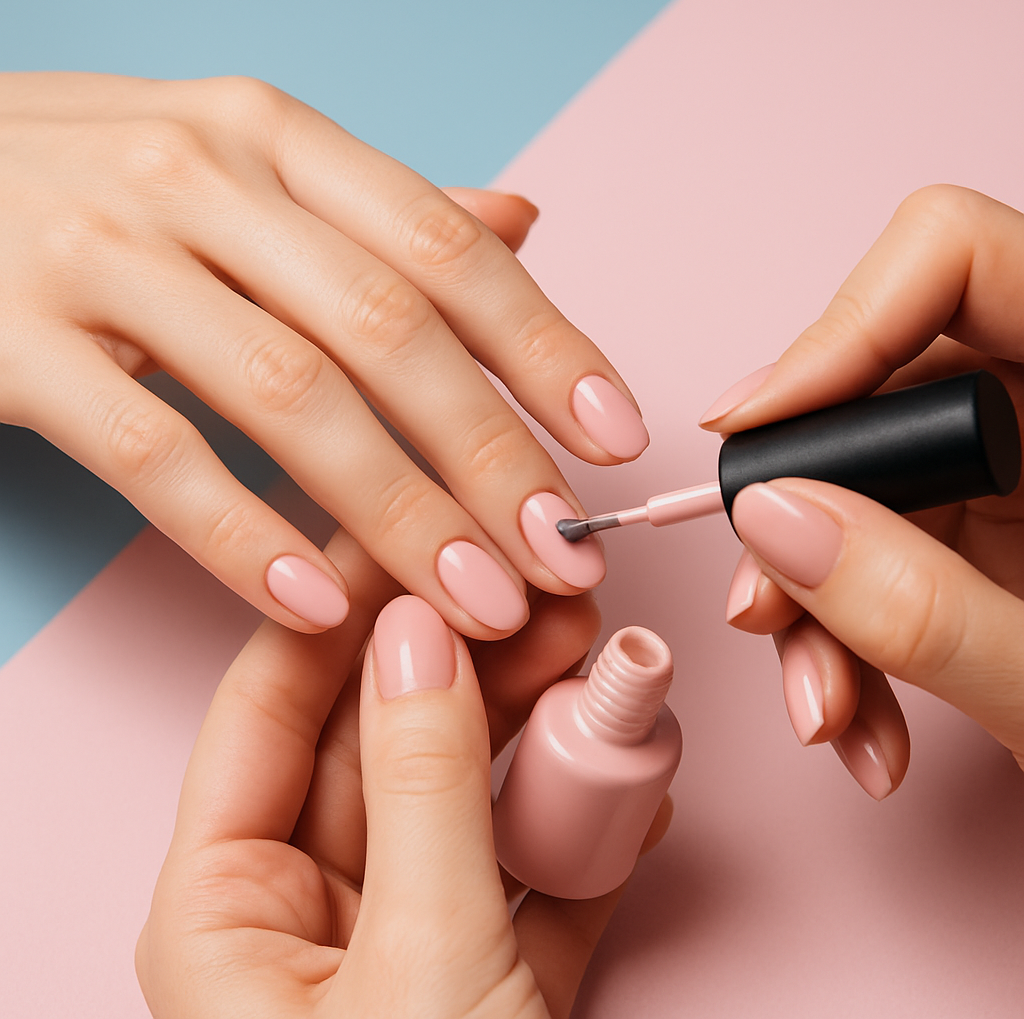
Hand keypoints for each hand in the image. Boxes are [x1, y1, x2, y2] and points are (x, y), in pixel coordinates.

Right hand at [1, 73, 644, 638]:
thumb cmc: (99, 182)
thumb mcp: (244, 165)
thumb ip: (378, 211)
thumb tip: (517, 228)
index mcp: (277, 138)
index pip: (445, 249)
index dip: (546, 348)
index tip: (615, 441)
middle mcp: (200, 179)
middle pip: (388, 331)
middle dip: (491, 455)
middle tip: (561, 554)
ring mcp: (100, 255)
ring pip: (288, 397)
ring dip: (399, 513)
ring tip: (476, 601)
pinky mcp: (9, 341)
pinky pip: (152, 453)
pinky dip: (242, 537)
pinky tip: (319, 604)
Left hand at [136, 527, 669, 1018]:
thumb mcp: (417, 967)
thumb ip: (423, 789)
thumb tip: (421, 633)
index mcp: (227, 910)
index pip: (273, 705)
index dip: (345, 606)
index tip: (416, 526)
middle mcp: (306, 915)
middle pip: (389, 743)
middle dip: (476, 663)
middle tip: (543, 591)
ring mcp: (401, 945)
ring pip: (470, 801)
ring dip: (544, 737)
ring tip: (606, 671)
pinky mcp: (487, 983)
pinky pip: (534, 879)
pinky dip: (589, 832)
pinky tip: (634, 781)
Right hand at [700, 185, 1023, 797]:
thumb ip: (924, 608)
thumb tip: (773, 516)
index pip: (958, 258)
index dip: (839, 330)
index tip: (755, 433)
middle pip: (869, 395)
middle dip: (798, 518)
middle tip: (767, 608)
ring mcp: (1003, 474)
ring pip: (846, 488)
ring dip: (811, 608)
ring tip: (828, 708)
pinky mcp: (974, 532)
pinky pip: (864, 551)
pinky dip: (841, 639)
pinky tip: (859, 716)